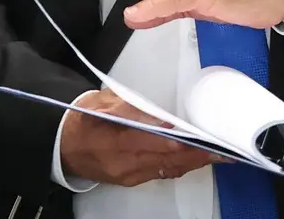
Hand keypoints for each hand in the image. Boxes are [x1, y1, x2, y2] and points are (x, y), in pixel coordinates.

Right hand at [60, 89, 226, 185]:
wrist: (60, 144)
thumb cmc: (81, 119)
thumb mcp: (102, 103)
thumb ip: (132, 109)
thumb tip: (161, 117)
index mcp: (116, 141)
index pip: (156, 144)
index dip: (182, 144)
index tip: (204, 140)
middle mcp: (125, 164)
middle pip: (168, 161)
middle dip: (196, 156)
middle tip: (223, 151)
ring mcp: (128, 175)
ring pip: (167, 170)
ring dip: (192, 163)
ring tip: (216, 156)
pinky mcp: (130, 180)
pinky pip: (159, 173)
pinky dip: (178, 166)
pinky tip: (192, 160)